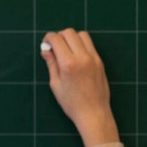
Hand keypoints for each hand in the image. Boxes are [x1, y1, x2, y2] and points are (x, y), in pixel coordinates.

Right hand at [41, 29, 118, 146]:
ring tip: (66, 50)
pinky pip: (90, 44)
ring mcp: (93, 58)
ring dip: (72, 38)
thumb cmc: (72, 103)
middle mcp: (82, 58)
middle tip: (55, 47)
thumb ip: (51, 63)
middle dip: (59, 36)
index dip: (48, 38)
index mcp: (68, 64)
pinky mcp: (100, 61)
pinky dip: (81, 44)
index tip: (46, 44)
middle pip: (69, 32)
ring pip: (82, 35)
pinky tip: (76, 56)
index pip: (57, 39)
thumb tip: (46, 50)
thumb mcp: (56, 84)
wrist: (93, 113)